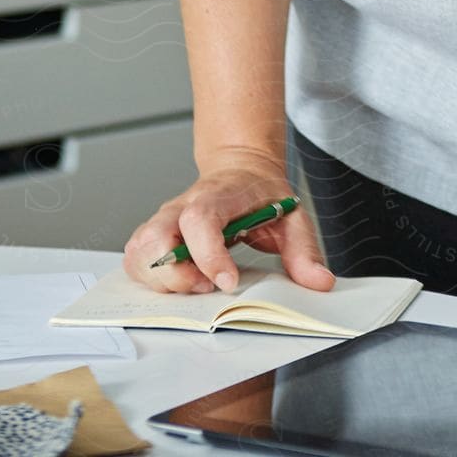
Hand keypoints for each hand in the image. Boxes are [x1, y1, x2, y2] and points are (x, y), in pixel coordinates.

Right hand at [123, 146, 333, 295]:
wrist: (241, 169)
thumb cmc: (262, 195)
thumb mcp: (292, 216)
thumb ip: (304, 250)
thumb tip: (320, 281)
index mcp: (217, 196)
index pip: (200, 219)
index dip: (208, 254)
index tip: (226, 282)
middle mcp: (182, 206)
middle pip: (156, 238)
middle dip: (175, 275)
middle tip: (206, 288)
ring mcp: (164, 221)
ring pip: (139, 252)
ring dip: (159, 280)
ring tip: (193, 287)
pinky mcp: (154, 236)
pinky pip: (135, 260)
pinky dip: (148, 280)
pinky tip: (177, 285)